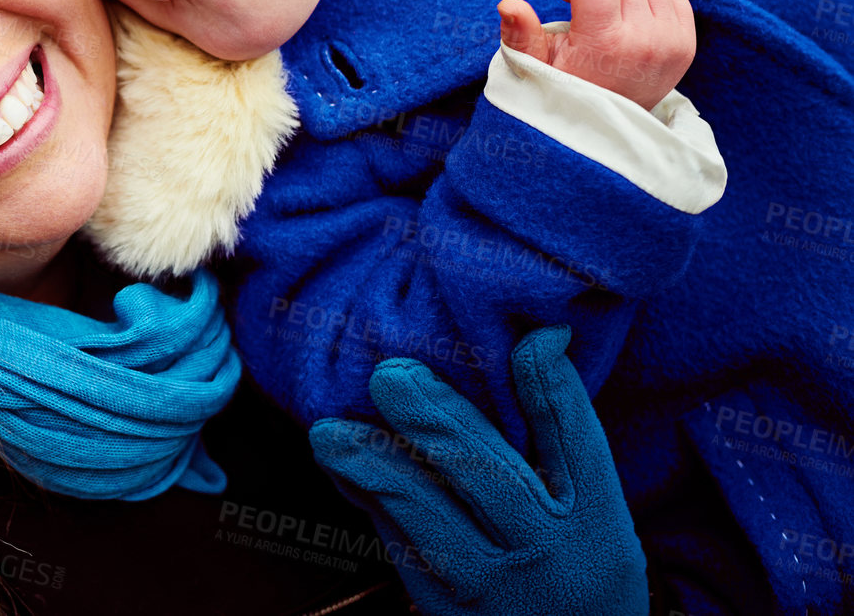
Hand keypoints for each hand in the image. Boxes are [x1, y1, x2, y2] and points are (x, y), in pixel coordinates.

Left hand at [308, 327, 648, 615]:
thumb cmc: (576, 567)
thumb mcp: (594, 510)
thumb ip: (564, 430)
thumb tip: (541, 337)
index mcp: (596, 521)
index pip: (574, 443)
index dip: (551, 390)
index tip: (531, 338)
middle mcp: (543, 552)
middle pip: (484, 472)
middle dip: (431, 419)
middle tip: (389, 374)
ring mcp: (487, 584)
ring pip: (423, 513)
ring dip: (372, 465)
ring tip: (331, 430)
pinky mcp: (442, 605)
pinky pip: (395, 540)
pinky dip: (363, 494)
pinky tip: (338, 459)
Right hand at [497, 0, 694, 110]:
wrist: (609, 129)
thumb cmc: (567, 92)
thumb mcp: (535, 67)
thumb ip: (520, 35)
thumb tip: (509, 5)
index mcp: (604, 44)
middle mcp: (644, 41)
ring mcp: (671, 42)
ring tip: (601, 3)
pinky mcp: (686, 43)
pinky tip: (626, 8)